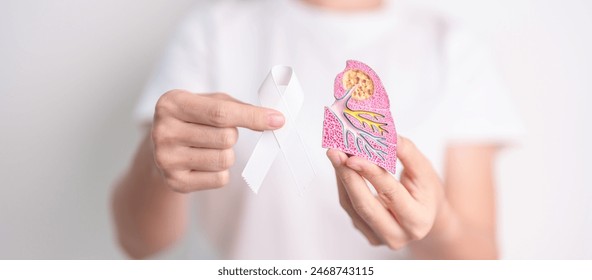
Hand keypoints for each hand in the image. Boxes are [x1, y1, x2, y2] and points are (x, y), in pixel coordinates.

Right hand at [152, 90, 284, 191]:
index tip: (277, 120)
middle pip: (226, 138)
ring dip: (227, 154)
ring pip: (224, 159)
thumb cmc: (192, 120)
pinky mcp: (175, 182)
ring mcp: (166, 159)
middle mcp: (163, 131)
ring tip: (208, 147)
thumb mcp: (207, 102)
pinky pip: (220, 179)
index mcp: (172, 104)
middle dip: (232, 135)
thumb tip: (274, 119)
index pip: (220, 113)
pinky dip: (221, 171)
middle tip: (216, 133)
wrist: (161, 148)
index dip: (252, 117)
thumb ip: (237, 107)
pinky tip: (204, 163)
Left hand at [327, 136, 445, 249]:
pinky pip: (348, 207)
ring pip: (352, 206)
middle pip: (365, 205)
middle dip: (347, 176)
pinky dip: (343, 184)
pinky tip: (341, 166)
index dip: (370, 173)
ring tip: (335, 153)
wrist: (427, 216)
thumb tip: (387, 136)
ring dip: (341, 177)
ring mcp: (378, 237)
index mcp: (418, 221)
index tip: (353, 155)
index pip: (390, 193)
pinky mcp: (364, 233)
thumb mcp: (424, 170)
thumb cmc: (425, 191)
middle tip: (335, 152)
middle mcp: (397, 235)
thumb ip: (407, 153)